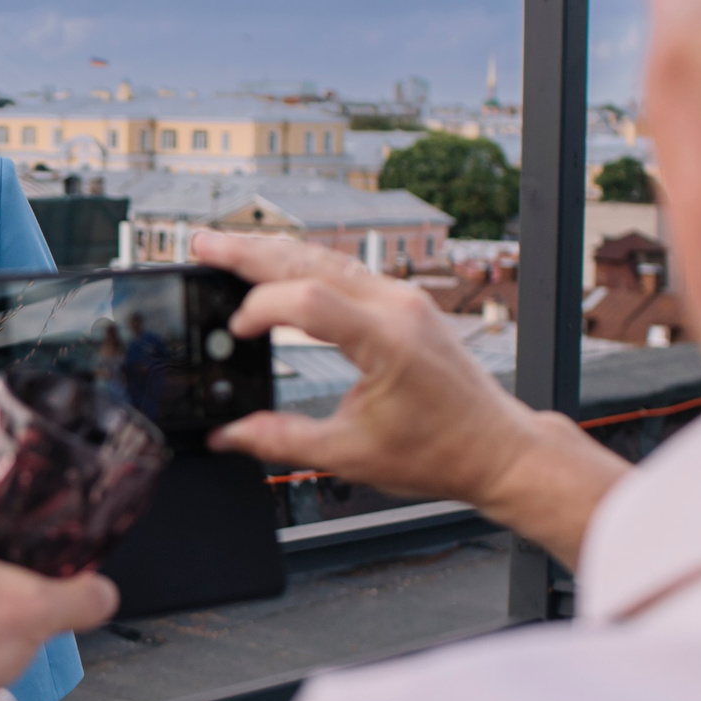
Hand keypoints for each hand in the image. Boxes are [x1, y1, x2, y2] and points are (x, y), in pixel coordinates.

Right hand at [189, 231, 627, 565]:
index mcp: (387, 339)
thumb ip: (279, 441)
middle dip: (250, 252)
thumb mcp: (349, 455)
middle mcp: (397, 306)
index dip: (261, 310)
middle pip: (311, 261)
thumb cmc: (439, 453)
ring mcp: (403, 299)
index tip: (236, 332)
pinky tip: (277, 267)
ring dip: (274, 253)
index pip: (308, 301)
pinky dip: (304, 266)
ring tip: (227, 249)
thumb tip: (227, 436)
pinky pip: (346, 273)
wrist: (497, 449)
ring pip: (327, 260)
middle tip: (203, 246)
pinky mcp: (404, 305)